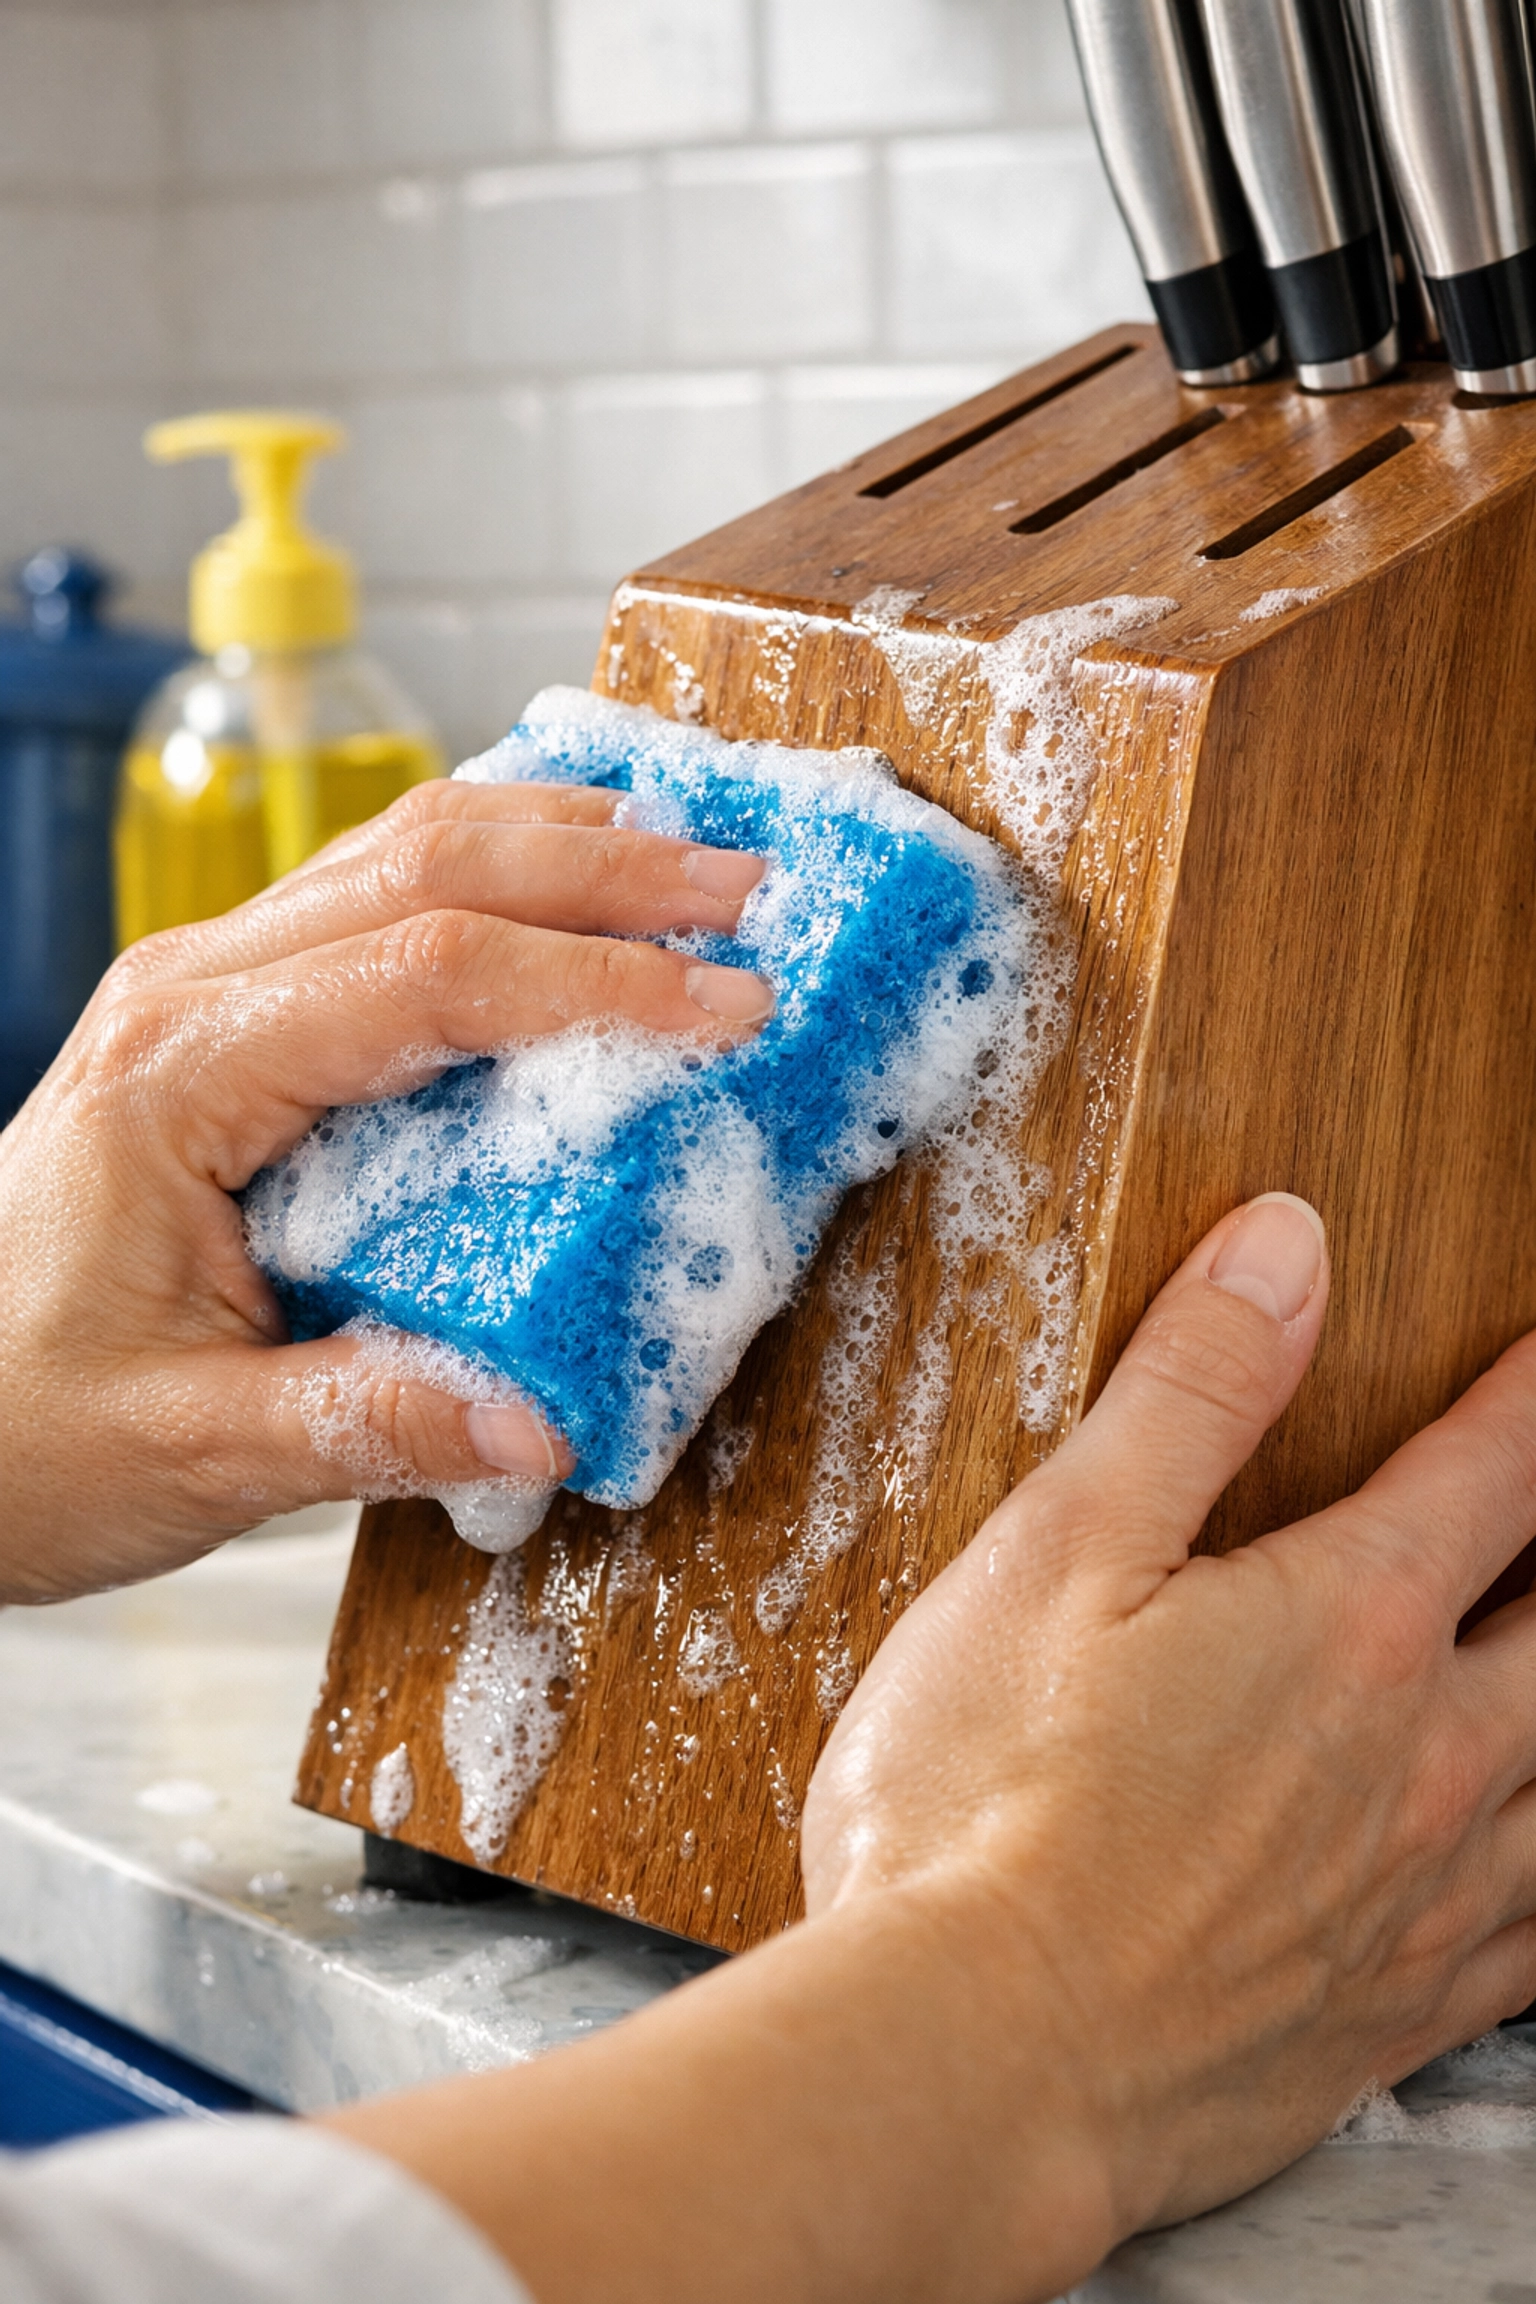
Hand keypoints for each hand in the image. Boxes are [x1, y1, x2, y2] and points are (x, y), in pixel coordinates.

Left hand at [0, 780, 768, 1601]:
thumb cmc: (15, 1425)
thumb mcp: (191, 1449)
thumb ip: (367, 1422)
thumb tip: (543, 1423)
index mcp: (183, 1071)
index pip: (426, 977)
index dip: (592, 982)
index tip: (727, 1008)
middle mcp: (194, 995)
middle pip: (426, 865)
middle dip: (605, 867)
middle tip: (747, 890)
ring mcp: (209, 990)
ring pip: (401, 849)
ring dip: (557, 843)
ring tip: (689, 861)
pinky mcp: (235, 1021)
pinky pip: (378, 899)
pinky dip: (495, 874)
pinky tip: (568, 884)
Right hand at [333, 1193, 1535, 2303]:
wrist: (971, 2063)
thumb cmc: (984, 1798)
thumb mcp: (1061, 1547)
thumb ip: (1190, 1387)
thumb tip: (1288, 1245)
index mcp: (1349, 1619)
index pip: (1495, 1469)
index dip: (1532, 1397)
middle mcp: (1430, 1756)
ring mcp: (1425, 1897)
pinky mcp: (1394, 2016)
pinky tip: (1532, 1859)